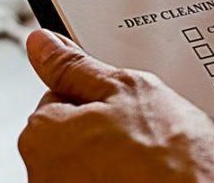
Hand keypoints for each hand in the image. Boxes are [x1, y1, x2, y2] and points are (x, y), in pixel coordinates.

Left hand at [19, 29, 213, 182]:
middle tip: (145, 134)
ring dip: (116, 160)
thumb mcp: (127, 90)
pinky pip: (107, 182)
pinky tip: (150, 179)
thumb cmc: (171, 163)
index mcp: (42, 134)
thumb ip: (77, 66)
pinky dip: (125, 180)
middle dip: (105, 129)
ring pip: (92, 164)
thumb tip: (43, 44)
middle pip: (73, 134)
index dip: (98, 97)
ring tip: (153, 162)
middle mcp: (43, 173)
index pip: (59, 96)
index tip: (123, 104)